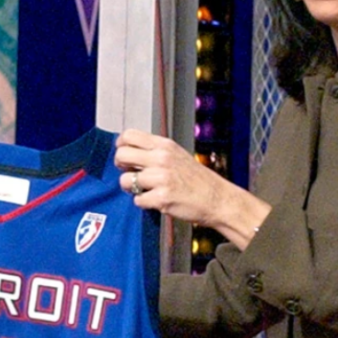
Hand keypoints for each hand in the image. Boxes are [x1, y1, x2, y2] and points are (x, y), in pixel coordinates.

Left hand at [114, 129, 270, 249]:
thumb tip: (128, 149)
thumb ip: (155, 150)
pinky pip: (137, 200)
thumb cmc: (196, 178)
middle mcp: (161, 158)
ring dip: (130, 187)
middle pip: (122, 155)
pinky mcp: (162, 198)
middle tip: (129, 172)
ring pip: (125, 180)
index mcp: (165, 145)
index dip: (121, 145)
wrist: (217, 199)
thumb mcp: (177, 154)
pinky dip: (143, 202)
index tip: (124, 153)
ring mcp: (161, 178)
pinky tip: (155, 200)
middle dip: (120, 166)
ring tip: (143, 189)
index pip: (129, 135)